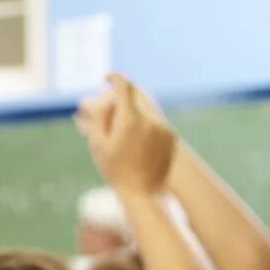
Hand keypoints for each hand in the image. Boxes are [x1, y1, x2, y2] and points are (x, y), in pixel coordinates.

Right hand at [75, 74, 174, 195]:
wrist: (142, 192)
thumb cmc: (115, 169)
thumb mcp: (98, 144)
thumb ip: (101, 117)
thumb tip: (108, 98)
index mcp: (129, 120)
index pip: (124, 87)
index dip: (115, 78)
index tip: (108, 77)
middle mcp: (149, 120)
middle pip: (135, 100)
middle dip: (122, 105)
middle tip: (111, 116)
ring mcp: (162, 127)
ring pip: (145, 112)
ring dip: (134, 117)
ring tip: (125, 138)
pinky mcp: (171, 135)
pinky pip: (155, 123)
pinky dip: (146, 128)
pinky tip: (138, 146)